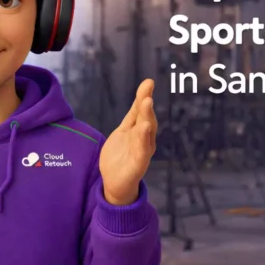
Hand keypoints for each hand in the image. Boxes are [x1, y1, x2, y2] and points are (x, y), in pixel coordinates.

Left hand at [99, 79, 156, 205]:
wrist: (116, 183)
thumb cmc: (121, 156)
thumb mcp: (124, 131)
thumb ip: (132, 116)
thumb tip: (141, 96)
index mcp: (140, 130)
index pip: (141, 111)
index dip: (144, 96)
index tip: (148, 82)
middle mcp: (145, 139)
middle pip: (146, 119)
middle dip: (146, 105)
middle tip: (147, 92)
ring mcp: (143, 151)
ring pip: (146, 132)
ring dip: (147, 117)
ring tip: (147, 103)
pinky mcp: (139, 164)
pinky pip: (143, 150)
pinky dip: (144, 139)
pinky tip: (145, 128)